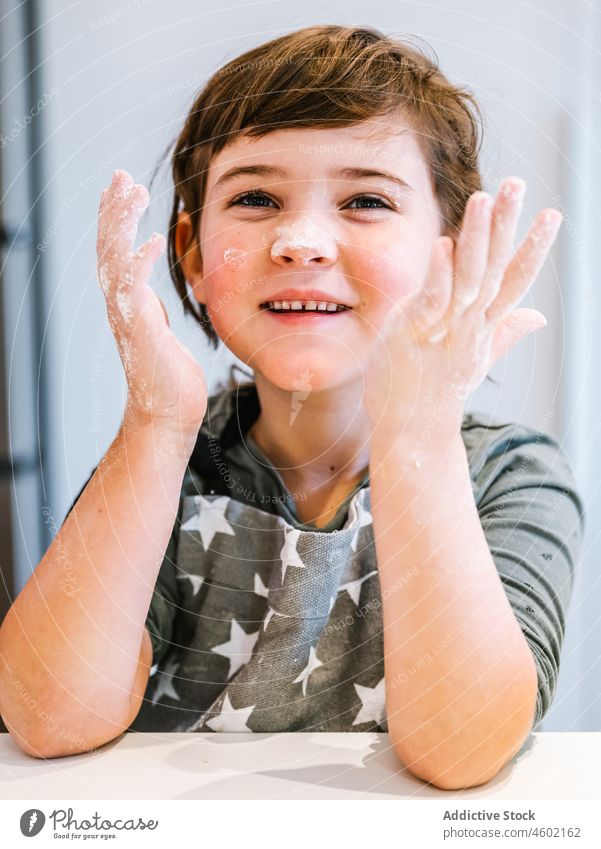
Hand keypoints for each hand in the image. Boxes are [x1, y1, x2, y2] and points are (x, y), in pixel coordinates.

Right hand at [97, 169, 207, 433]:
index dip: (116, 218)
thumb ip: (153, 309)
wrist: (168, 415)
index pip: (116, 251)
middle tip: (120, 175)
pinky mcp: (140, 331)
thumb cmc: (169, 377)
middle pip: (108, 247)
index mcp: (128, 302)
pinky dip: (141, 263)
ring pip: (115, 260)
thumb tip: (153, 296)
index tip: (123, 186)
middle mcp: (121, 305)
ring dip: (121, 224)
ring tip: (131, 192)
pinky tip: (152, 240)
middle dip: (113, 209)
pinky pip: (135, 290)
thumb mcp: (161, 331)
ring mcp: (127, 317)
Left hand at [363, 177, 561, 441]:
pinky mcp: (415, 335)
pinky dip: (439, 274)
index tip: (552, 214)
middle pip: (494, 270)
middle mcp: (469, 325)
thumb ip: (505, 332)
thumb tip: (537, 316)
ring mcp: (444, 330)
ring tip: (484, 198)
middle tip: (517, 184)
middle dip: (507, 226)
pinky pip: (432, 301)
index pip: (514, 281)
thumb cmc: (438, 391)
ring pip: (467, 279)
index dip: (533, 248)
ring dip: (477, 239)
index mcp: (483, 326)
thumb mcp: (476, 358)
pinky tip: (444, 244)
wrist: (412, 432)